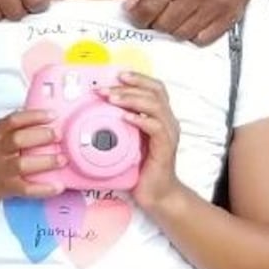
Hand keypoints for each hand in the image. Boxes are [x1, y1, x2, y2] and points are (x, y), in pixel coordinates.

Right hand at [0, 106, 62, 203]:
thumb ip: (14, 129)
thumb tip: (44, 120)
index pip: (13, 121)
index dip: (34, 116)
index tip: (52, 115)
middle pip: (17, 140)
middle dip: (40, 136)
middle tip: (59, 135)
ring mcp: (3, 170)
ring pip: (22, 165)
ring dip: (44, 162)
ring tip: (63, 159)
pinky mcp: (8, 188)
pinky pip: (27, 189)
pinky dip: (44, 189)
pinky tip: (59, 186)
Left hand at [111, 73, 182, 211]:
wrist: (157, 193)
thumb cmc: (142, 168)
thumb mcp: (130, 141)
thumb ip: (122, 125)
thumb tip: (99, 111)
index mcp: (161, 117)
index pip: (155, 88)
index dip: (138, 78)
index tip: (118, 75)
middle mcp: (168, 122)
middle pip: (154, 92)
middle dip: (127, 87)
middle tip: (104, 89)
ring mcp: (168, 134)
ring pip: (155, 106)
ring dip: (131, 99)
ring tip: (112, 99)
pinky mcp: (165, 148)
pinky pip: (156, 127)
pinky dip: (140, 119)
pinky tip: (125, 117)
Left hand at [128, 0, 253, 42]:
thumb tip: (131, 5)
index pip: (148, 9)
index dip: (138, 17)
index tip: (138, 15)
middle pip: (164, 25)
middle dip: (155, 23)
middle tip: (157, 14)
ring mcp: (216, 6)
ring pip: (182, 35)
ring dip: (173, 30)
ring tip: (174, 17)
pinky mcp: (229, 16)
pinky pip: (204, 40)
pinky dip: (193, 36)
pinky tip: (191, 23)